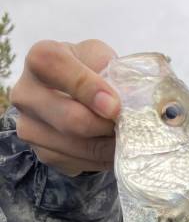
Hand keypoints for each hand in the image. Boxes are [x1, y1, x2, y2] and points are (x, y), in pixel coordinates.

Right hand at [10, 39, 120, 175]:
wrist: (73, 95)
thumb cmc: (90, 71)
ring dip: (109, 146)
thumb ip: (112, 72)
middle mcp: (26, 93)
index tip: (114, 106)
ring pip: (78, 147)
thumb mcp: (102, 58)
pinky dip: (102, 158)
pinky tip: (111, 146)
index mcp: (41, 58)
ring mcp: (29, 127)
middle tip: (129, 125)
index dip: (88, 87)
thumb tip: (129, 101)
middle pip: (70, 119)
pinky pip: (79, 162)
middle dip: (107, 126)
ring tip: (126, 137)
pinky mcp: (42, 153)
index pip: (56, 67)